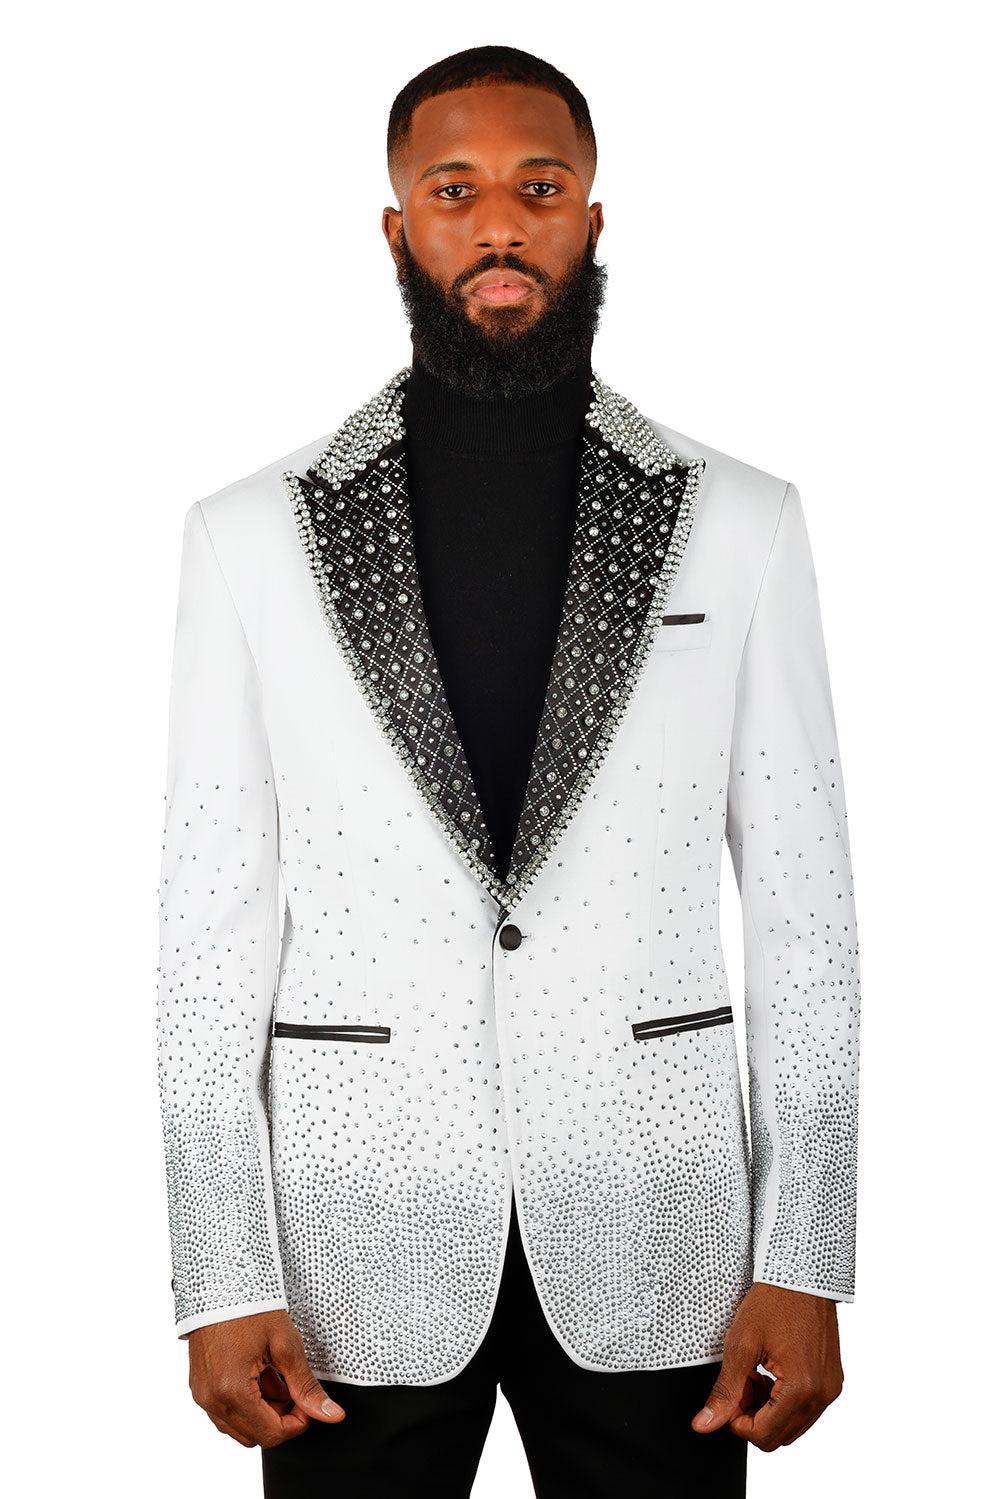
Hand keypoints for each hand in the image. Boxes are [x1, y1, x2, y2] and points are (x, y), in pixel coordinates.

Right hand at [187, 1310, 345, 1447]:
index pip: (271, 1435)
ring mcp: (202, 1394)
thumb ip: (306, 1386)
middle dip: (281, 1416)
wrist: (219, 1281)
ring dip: (264, 1410)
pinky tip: (260, 1372)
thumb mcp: (286, 1344)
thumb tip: (331, 1414)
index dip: (298, 1422)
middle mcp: (211, 1399)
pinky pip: (225, 1411)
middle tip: (293, 1385)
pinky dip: (247, 1401)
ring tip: (276, 1373)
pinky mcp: (199, 1386)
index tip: (307, 1401)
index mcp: (231, 1390)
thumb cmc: (250, 1305)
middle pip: (255, 1434)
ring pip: (240, 1426)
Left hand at [691, 1282, 843, 1450]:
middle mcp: (822, 1395)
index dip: (737, 1422)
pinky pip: (805, 1409)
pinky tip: (771, 1371)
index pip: (764, 1437)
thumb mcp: (741, 1345)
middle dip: (753, 1415)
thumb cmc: (773, 1301)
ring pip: (791, 1425)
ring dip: (768, 1410)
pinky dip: (784, 1400)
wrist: (801, 1274)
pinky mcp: (832, 1381)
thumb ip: (724, 1391)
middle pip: (779, 1436)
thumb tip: (704, 1425)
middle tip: (741, 1380)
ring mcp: (830, 1389)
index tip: (729, 1395)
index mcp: (802, 1389)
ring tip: (755, 1373)